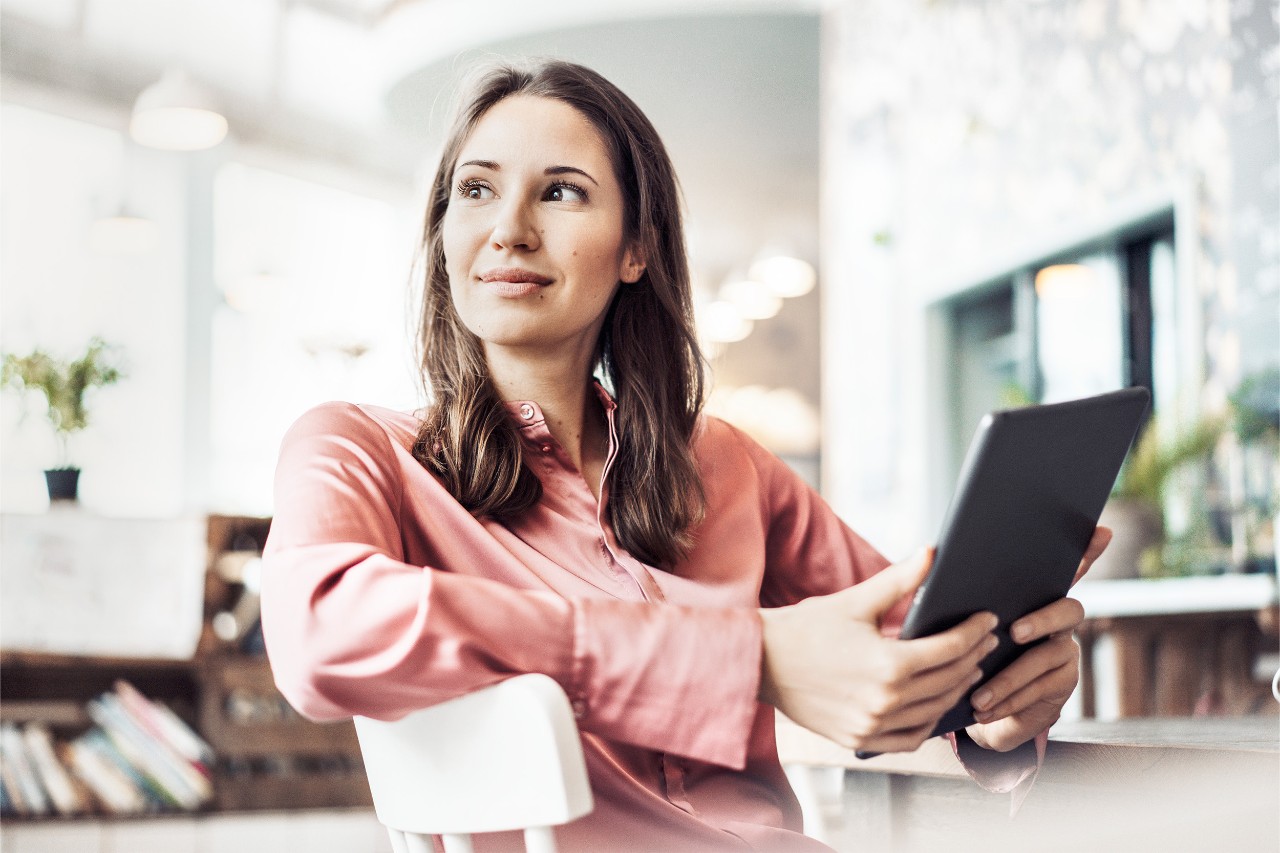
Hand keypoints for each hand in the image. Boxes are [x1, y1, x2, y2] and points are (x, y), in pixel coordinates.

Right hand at [760, 549, 997, 754]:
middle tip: (985, 641)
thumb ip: (900, 580)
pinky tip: (936, 704)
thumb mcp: (855, 601)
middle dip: (973, 657)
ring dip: (957, 689)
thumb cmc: (805, 628)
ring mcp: (873, 725)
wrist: (760, 662)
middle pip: (949, 680)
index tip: (987, 620)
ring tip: (967, 669)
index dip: (974, 632)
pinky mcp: (860, 739)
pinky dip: (929, 722)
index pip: (950, 648)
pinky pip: (909, 738)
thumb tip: (932, 552)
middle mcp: (885, 701)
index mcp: (888, 664)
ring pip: (934, 711)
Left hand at [965, 526, 1110, 751]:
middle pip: (1068, 609)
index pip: (1065, 569)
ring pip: (1046, 657)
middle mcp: (1058, 619)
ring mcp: (1065, 651)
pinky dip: (1008, 700)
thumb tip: (931, 563)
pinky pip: (1040, 689)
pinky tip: (984, 709)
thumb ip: (960, 600)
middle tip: (1014, 632)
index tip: (1102, 530)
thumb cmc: (967, 656)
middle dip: (1042, 619)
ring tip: (979, 694)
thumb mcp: (959, 626)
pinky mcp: (1064, 683)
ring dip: (1009, 677)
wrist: (980, 708)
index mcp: (1033, 596)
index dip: (1086, 551)